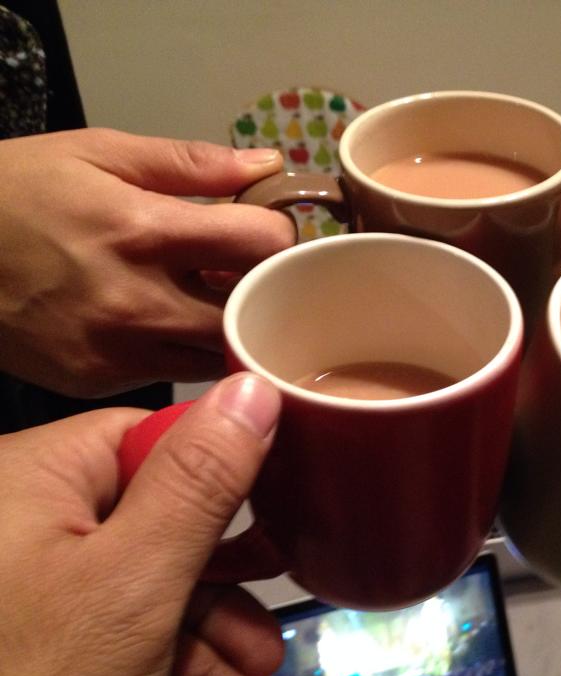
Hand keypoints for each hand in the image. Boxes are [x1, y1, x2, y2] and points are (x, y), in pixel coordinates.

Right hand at [0, 129, 293, 396]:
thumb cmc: (14, 190)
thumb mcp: (97, 152)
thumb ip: (190, 163)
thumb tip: (267, 168)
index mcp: (141, 231)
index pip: (261, 245)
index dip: (277, 235)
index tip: (263, 230)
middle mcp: (137, 302)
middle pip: (251, 312)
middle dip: (263, 290)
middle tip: (247, 270)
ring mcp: (118, 351)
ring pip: (219, 355)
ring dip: (231, 327)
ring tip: (210, 295)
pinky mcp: (98, 381)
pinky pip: (174, 373)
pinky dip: (186, 349)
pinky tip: (168, 321)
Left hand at [0, 372, 284, 675]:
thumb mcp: (133, 589)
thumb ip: (200, 483)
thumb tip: (253, 388)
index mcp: (26, 484)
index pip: (146, 440)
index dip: (219, 478)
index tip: (276, 520)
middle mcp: (21, 532)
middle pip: (157, 533)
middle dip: (223, 602)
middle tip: (268, 647)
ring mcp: (30, 598)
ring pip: (145, 603)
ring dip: (208, 660)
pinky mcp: (40, 654)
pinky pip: (119, 649)